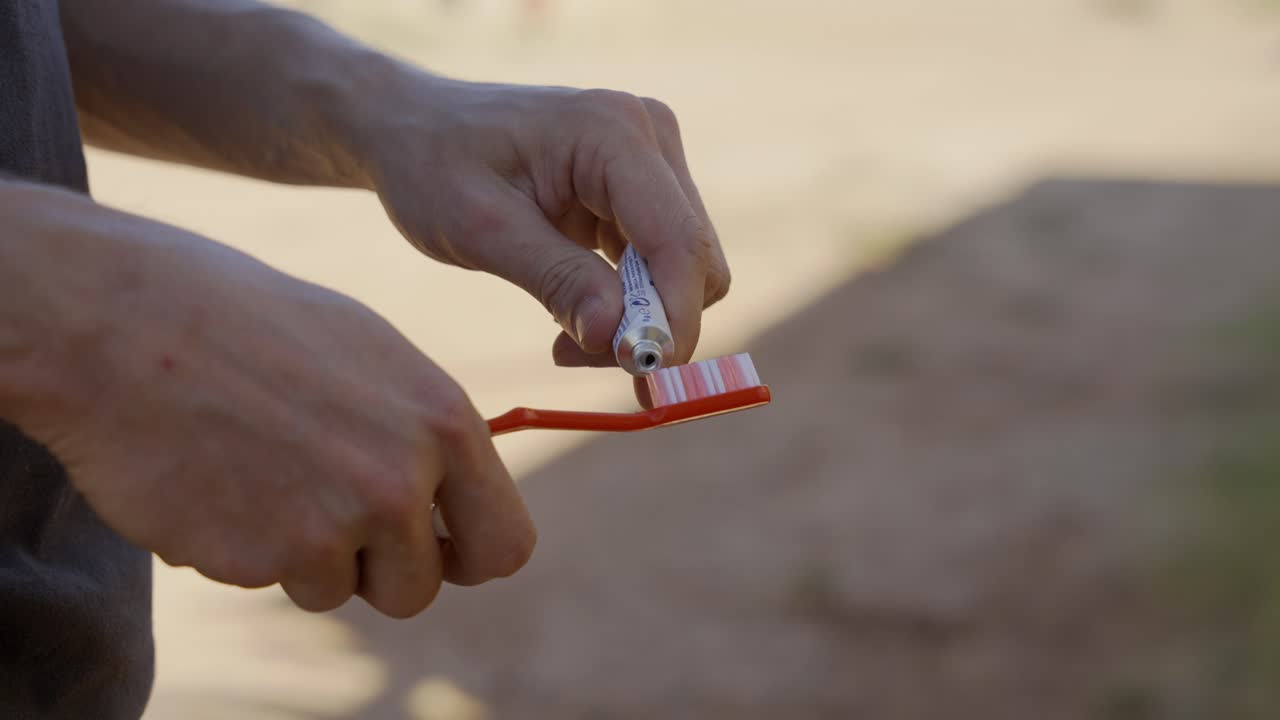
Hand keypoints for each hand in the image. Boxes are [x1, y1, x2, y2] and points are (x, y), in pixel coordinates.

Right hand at [6, 194, 534, 617]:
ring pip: (339, 591)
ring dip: (306, 555)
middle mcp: (399, 481)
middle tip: (331, 515)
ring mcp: (329, 526)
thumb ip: (423, 433)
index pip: (504, 543)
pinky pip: (270, 581)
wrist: (124, 323)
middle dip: (380, 568)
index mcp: (442, 422)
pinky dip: (246, 549)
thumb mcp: (371, 355)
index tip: (442, 551)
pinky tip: (217, 480)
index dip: (469, 555)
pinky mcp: (258, 559)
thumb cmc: (251, 324)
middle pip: (420, 587)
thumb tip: (447, 497)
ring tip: (262, 473)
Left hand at [362, 76, 731, 366]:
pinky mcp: (644, 189)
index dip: (673, 317)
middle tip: (577, 358)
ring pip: (685, 269)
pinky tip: (573, 314)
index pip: (677, 239)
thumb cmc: (433, 166)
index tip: (644, 378)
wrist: (413, 129)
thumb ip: (555, 280)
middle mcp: (650, 136)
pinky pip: (662, 265)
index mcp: (614, 132)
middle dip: (652, 324)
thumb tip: (620, 340)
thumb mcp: (481, 230)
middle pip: (694, 259)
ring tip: (564, 339)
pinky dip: (628, 304)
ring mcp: (652, 161)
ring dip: (638, 320)